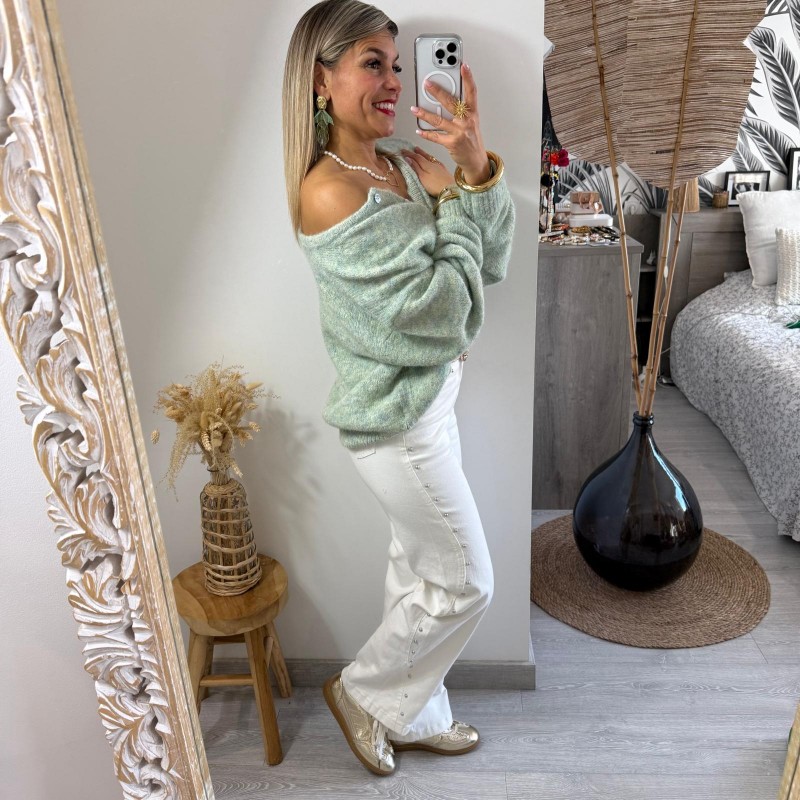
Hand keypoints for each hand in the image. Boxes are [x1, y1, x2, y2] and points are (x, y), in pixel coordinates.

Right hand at [400, 146, 454, 196]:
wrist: (451, 190)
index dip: (409, 154)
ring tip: (420, 152)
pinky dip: (431, 159)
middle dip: (417, 152)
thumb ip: (415, 167)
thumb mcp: (422, 177)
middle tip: (413, 148)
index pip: (416, 157)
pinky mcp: (444, 171)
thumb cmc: (435, 185)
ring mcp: (440, 166)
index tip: (402, 150)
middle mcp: (433, 163)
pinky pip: (435, 161)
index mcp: (427, 164)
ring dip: (424, 154)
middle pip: (424, 155)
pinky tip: (432, 160)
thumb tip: (408, 158)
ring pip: (430, 158)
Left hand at [410, 63, 490, 185]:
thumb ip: (462, 111)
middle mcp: (466, 121)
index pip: (472, 92)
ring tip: (414, 108)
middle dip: (437, 92)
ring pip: (439, 120)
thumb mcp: (471, 122)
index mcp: (472, 113)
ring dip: (424, 113)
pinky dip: (426, 133)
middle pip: (450, 103)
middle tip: (427, 83)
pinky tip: (418, 129)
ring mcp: (459, 132)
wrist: (476, 161)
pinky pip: (435, 136)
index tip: (463, 66)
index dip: (468, 78)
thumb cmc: (472, 140)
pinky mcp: (451, 143)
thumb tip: (445, 99)